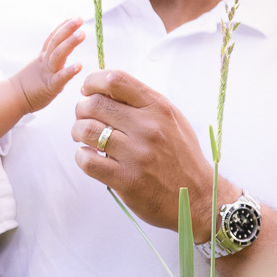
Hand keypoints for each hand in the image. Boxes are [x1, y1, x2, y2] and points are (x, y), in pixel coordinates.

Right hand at [12, 17, 85, 113]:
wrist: (12, 98)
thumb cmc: (29, 85)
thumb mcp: (40, 67)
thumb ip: (50, 59)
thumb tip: (60, 51)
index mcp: (43, 57)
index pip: (53, 37)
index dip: (63, 26)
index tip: (73, 16)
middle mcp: (45, 61)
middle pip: (56, 41)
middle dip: (68, 28)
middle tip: (79, 18)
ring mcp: (48, 72)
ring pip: (58, 55)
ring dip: (70, 43)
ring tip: (81, 34)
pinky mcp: (50, 86)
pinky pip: (60, 77)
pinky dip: (69, 71)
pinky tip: (79, 65)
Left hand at [71, 68, 233, 233]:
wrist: (198, 197)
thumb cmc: (181, 156)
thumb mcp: (171, 119)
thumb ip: (142, 103)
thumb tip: (104, 89)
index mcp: (158, 108)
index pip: (115, 80)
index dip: (92, 81)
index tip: (88, 90)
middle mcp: (147, 128)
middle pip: (94, 104)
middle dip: (81, 108)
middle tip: (84, 117)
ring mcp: (136, 154)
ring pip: (86, 130)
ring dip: (78, 132)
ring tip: (84, 137)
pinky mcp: (126, 180)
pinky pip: (87, 161)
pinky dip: (82, 156)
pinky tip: (90, 157)